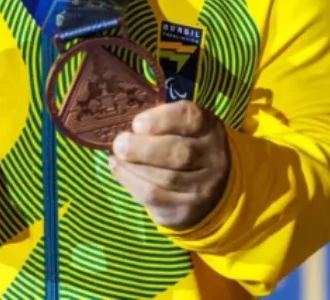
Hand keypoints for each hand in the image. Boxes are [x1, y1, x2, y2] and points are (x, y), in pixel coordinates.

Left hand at [109, 101, 229, 229]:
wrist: (211, 190)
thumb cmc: (187, 147)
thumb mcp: (184, 128)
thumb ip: (160, 122)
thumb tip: (124, 121)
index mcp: (209, 129)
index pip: (190, 119)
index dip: (162, 120)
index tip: (137, 124)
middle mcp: (212, 158)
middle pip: (180, 153)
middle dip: (144, 149)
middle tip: (120, 144)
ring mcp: (202, 187)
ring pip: (165, 178)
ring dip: (134, 167)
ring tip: (116, 156)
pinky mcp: (186, 210)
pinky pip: (155, 196)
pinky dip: (131, 182)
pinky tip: (119, 169)